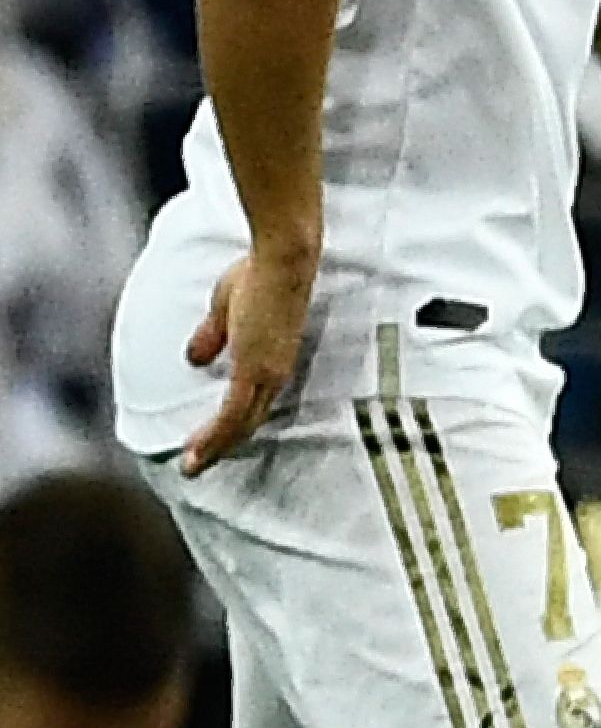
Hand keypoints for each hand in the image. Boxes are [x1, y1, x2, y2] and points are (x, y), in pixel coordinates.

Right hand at [181, 235, 314, 471]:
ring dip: (214, 448)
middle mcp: (276, 372)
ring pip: (241, 424)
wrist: (282, 260)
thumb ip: (214, 334)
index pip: (254, 400)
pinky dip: (213, 438)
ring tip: (191, 468)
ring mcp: (268, 373)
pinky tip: (194, 453)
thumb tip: (195, 358)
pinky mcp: (255, 371)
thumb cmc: (259, 274)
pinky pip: (232, 415)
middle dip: (223, 445)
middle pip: (249, 420)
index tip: (213, 440)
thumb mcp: (227, 308)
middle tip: (198, 465)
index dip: (233, 422)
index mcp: (274, 358)